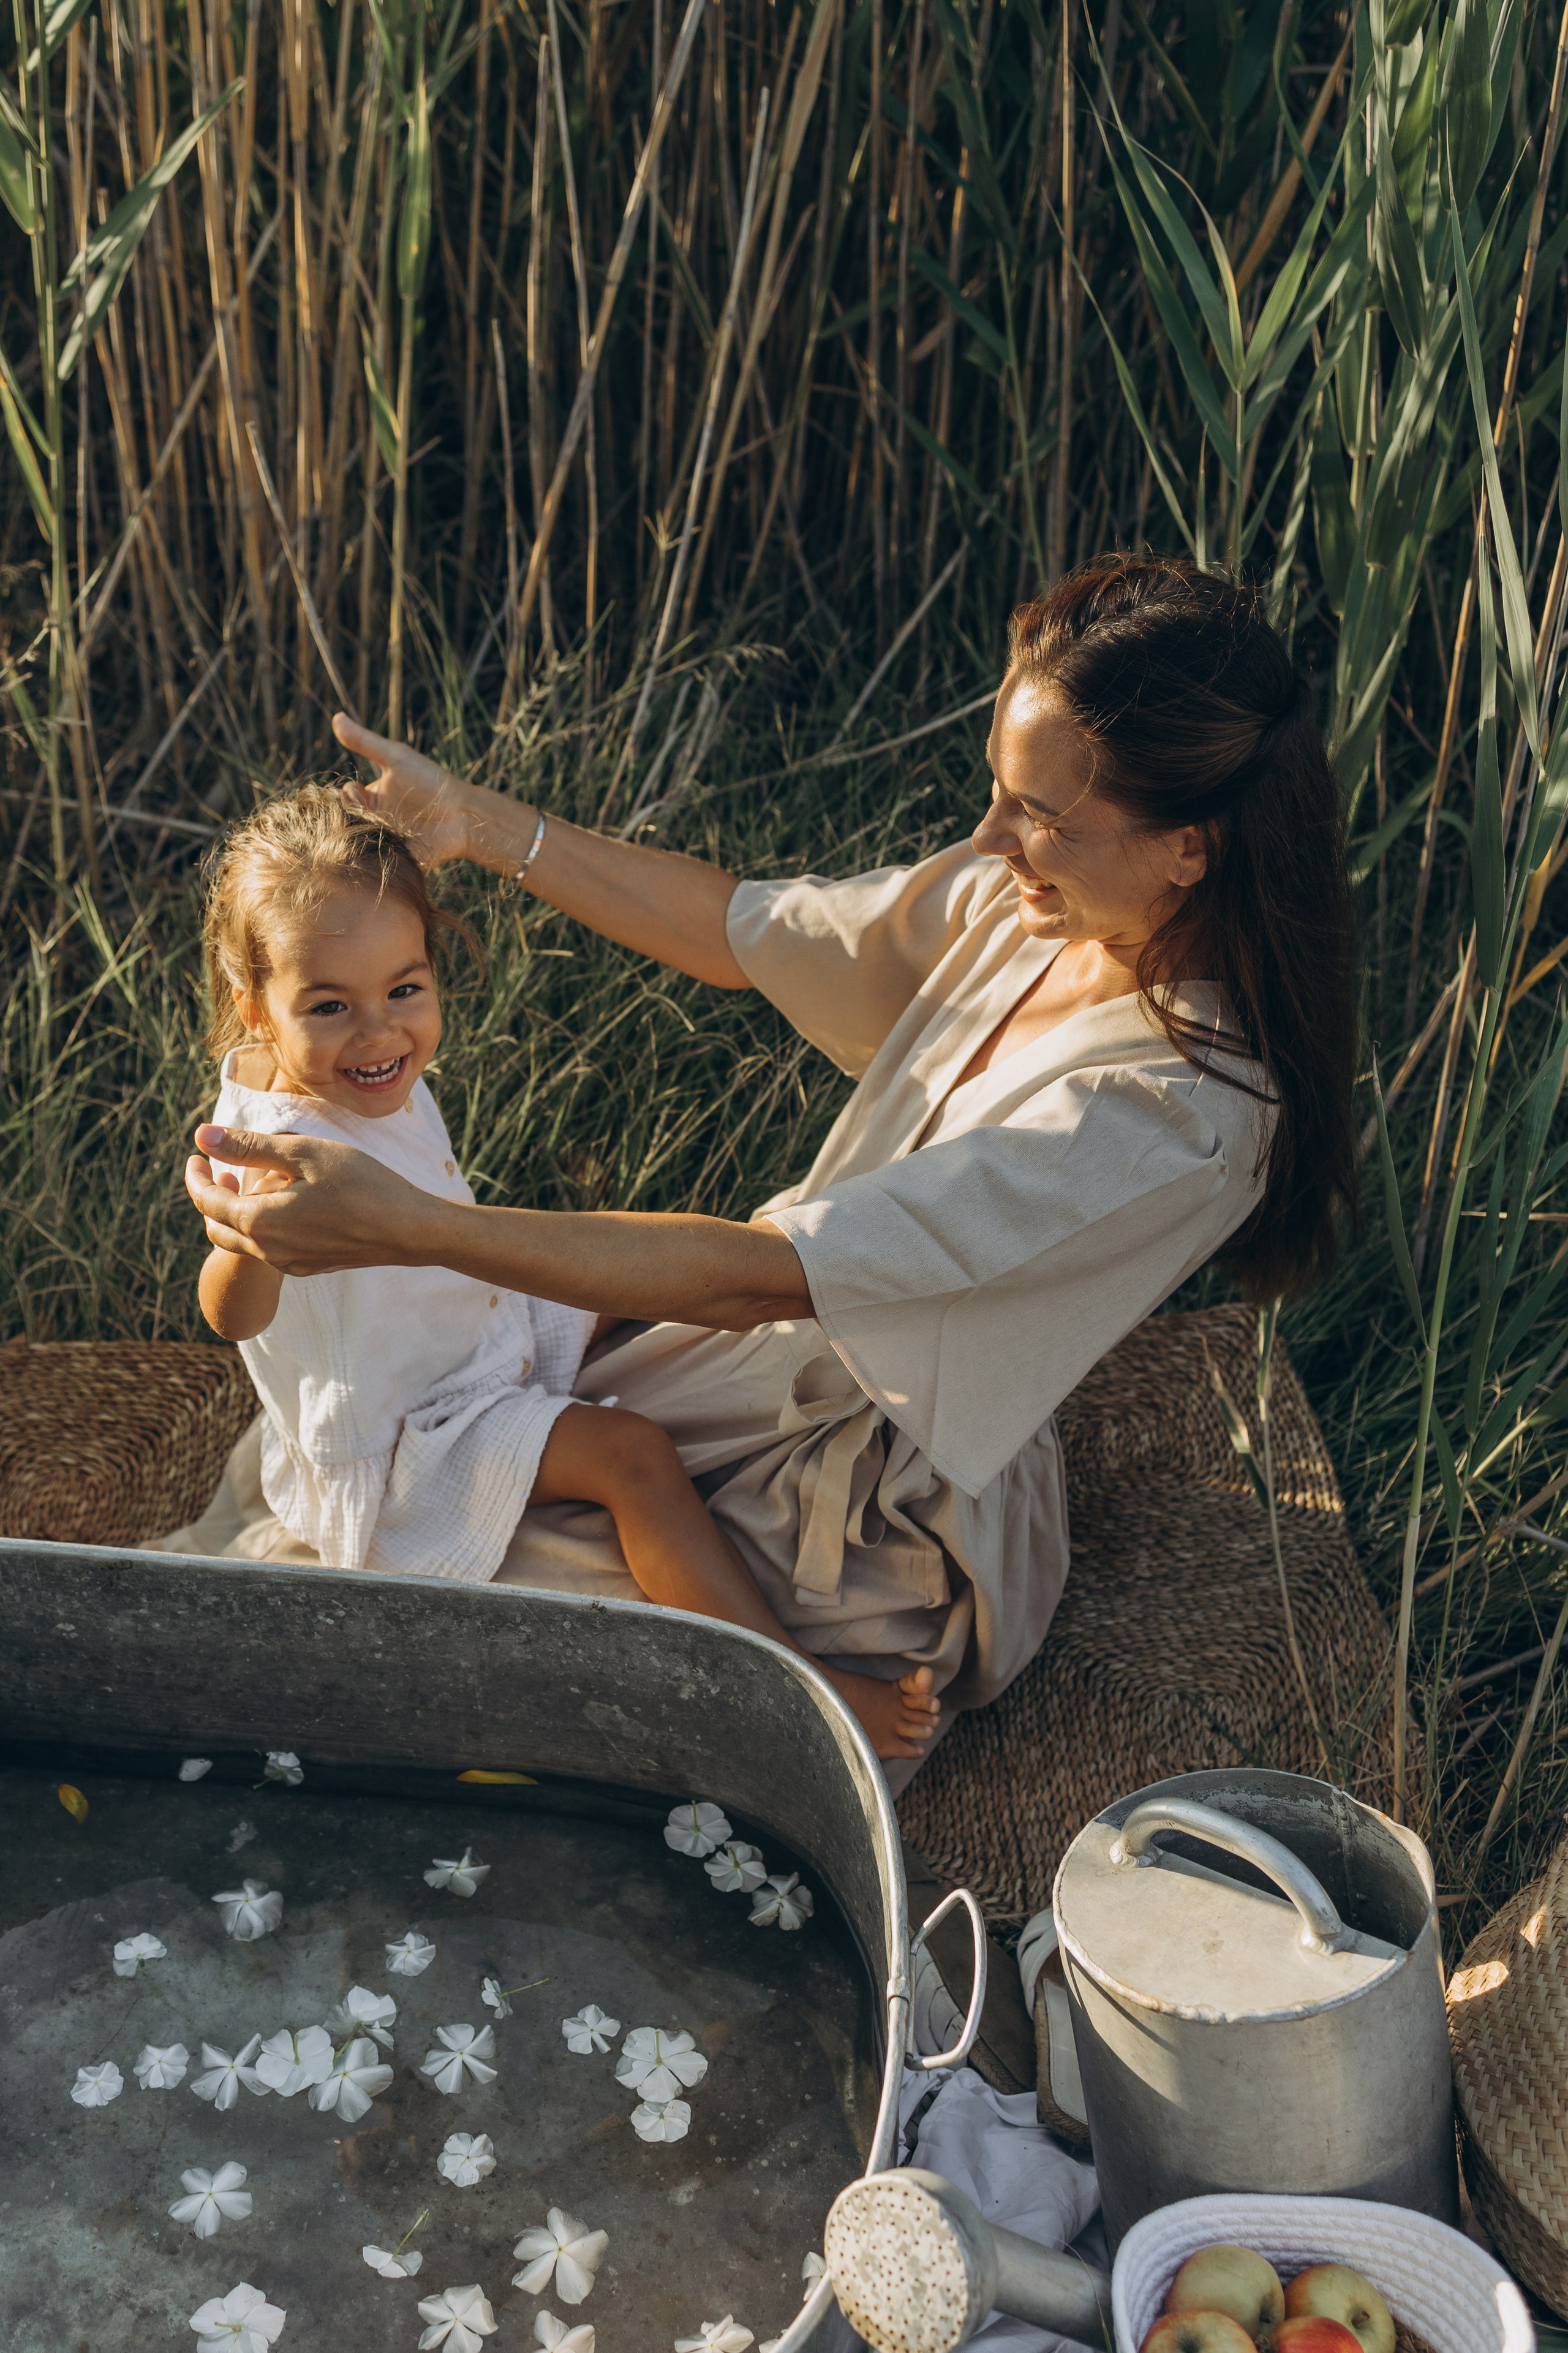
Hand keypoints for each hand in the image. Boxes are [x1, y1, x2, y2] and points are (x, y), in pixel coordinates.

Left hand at [185, 1124, 444, 1275]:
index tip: (198, 1153)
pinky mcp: (309, 1267)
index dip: (196, 1176)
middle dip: (209, 1198)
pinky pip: (270, 1250)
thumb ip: (250, 1147)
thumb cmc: (361, 1184)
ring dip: (237, 1212)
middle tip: (218, 1169)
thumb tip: (203, 1136)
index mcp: (260, 1220)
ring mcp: (289, 1263)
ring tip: (255, 1181)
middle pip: (217, 1228)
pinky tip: (288, 1203)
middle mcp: (267, 1250)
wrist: (409, 1230)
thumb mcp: (304, 1153)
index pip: (206, 1200)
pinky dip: (263, 1226)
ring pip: (243, 1241)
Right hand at [331, 714, 480, 869]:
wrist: (461, 815)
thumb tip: (336, 717)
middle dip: (351, 819)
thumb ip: (366, 742)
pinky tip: (381, 851)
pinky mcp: (393, 860)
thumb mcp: (396, 758)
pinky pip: (373, 863)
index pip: (344, 797)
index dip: (348, 795)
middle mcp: (373, 819)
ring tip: (380, 832)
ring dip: (361, 839)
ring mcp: (382, 841)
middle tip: (370, 816)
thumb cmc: (431, 782)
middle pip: (346, 821)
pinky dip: (372, 858)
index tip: (362, 793)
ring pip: (356, 844)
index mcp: (371, 796)